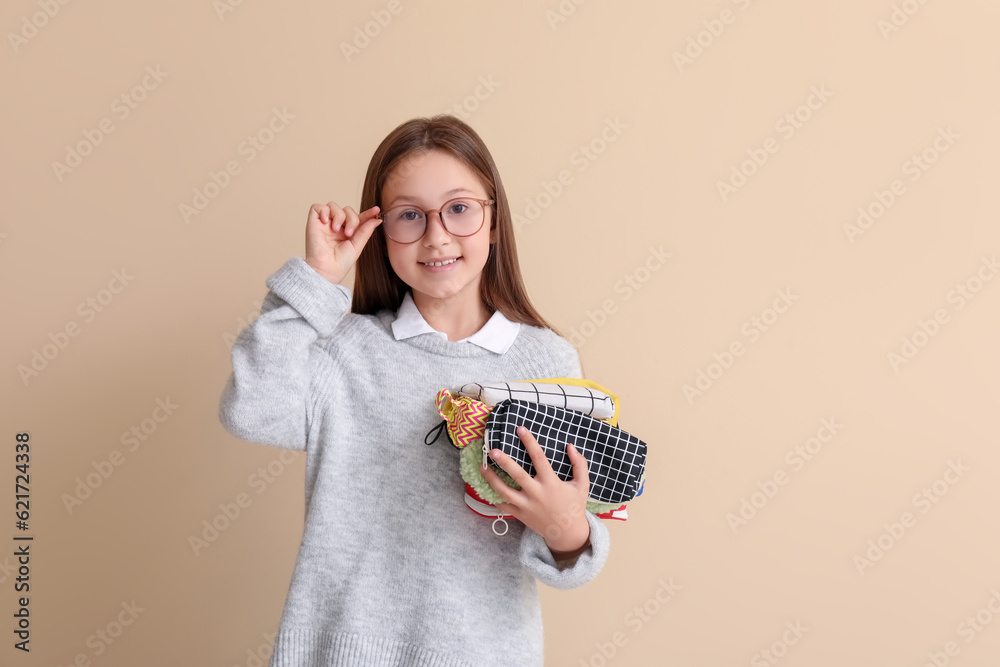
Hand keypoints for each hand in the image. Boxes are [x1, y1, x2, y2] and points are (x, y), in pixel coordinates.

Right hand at [304, 202, 382, 284]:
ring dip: (339, 215)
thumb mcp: (357, 245)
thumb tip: (377, 219)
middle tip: (349, 233)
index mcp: (347, 231)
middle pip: (347, 210)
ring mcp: (325, 223)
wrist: (327, 269)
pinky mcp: (313, 222)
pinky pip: (318, 207)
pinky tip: (326, 223)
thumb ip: (366, 231)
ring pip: (333, 205)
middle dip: (351, 219)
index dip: (367, 213)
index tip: (376, 210)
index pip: (358, 217)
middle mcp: (336, 226)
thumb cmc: (340, 262)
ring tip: (336, 230)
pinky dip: (324, 211)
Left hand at [480, 425, 590, 553]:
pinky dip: (493, 496)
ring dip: (491, 479)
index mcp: (552, 483)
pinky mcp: (520, 515)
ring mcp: (527, 506)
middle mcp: (537, 493)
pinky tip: (485, 486)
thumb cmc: (574, 506)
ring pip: (504, 491)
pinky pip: (503, 506)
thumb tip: (571, 446)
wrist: (567, 533)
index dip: (529, 442)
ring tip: (481, 467)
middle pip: (518, 475)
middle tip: (493, 450)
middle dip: (504, 462)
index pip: (539, 458)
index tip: (520, 429)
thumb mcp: (582, 484)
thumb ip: (579, 464)